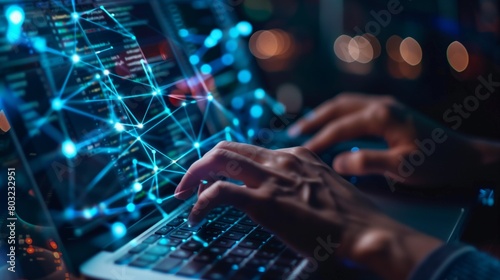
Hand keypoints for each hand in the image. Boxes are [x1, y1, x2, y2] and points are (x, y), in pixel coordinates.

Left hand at [175, 141, 441, 279]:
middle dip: (201, 162)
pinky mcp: (264, 201)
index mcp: (295, 155)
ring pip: (218, 159)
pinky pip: (218, 194)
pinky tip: (195, 218)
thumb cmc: (352, 218)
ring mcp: (271, 178)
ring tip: (182, 195)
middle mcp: (281, 159)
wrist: (366, 231)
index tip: (216, 178)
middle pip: (228, 147)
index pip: (250, 149)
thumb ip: (302, 184)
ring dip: (193, 175)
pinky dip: (200, 204)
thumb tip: (285, 197)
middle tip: (187, 183)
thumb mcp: (325, 189)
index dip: (226, 163)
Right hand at [288, 93, 498, 185]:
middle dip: (313, 120)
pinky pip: (354, 107)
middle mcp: (380, 104)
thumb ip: (368, 162)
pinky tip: (332, 123)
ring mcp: (385, 104)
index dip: (318, 140)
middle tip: (293, 133)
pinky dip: (337, 114)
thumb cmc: (434, 163)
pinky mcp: (389, 110)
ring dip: (323, 114)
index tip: (302, 152)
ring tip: (305, 126)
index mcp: (381, 116)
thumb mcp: (402, 167)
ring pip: (345, 103)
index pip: (340, 127)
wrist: (462, 156)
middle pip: (337, 107)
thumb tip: (337, 162)